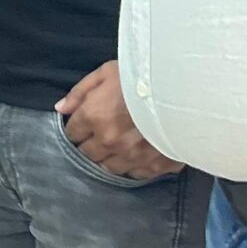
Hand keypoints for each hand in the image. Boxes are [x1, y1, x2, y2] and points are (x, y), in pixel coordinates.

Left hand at [56, 61, 181, 181]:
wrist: (185, 88)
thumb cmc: (142, 74)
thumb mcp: (106, 73)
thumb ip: (80, 93)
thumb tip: (61, 109)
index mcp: (94, 117)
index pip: (73, 134)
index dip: (77, 129)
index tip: (83, 125)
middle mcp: (110, 141)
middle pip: (88, 154)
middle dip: (89, 146)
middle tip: (98, 137)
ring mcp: (133, 156)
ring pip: (110, 168)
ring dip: (109, 159)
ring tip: (116, 148)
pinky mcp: (156, 165)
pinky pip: (137, 174)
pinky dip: (134, 167)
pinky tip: (137, 156)